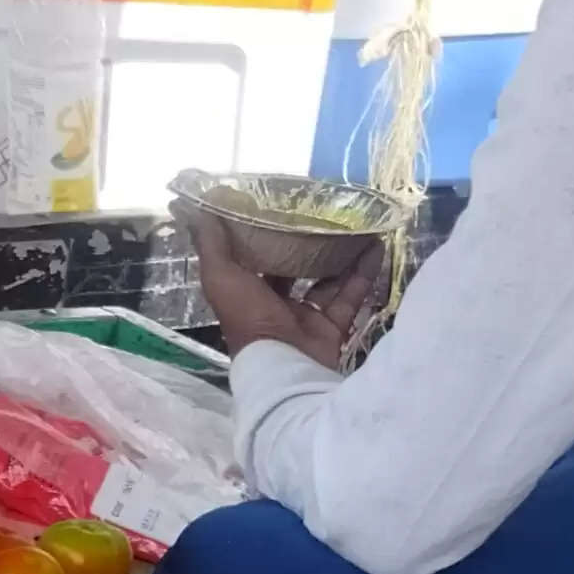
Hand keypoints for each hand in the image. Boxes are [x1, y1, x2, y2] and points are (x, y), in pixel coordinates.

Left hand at [186, 208, 384, 366]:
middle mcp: (274, 307)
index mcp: (246, 295)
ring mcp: (305, 319)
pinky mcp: (332, 328)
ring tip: (355, 225)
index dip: (264, 235)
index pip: (255, 259)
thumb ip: (212, 244)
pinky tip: (375, 245)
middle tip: (322, 213)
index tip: (278, 206)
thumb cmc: (249, 319)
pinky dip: (363, 272)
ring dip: (339, 255)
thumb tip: (198, 209)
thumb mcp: (221, 277)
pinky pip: (350, 296)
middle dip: (307, 244)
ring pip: (325, 281)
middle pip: (293, 270)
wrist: (285, 367)